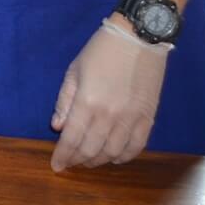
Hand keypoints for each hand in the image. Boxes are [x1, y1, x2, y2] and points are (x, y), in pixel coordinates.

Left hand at [50, 20, 169, 171]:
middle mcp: (110, 115)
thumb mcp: (74, 70)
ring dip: (99, 161)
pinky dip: (124, 157)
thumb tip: (57, 127)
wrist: (138, 38)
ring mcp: (131, 119)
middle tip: (71, 163)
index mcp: (87, 102)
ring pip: (113, 152)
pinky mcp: (148, 118)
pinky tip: (114, 157)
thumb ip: (65, 100)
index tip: (56, 166)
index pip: (72, 138)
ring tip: (88, 161)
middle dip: (78, 160)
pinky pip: (136, 147)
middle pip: (92, 149)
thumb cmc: (101, 50)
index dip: (63, 155)